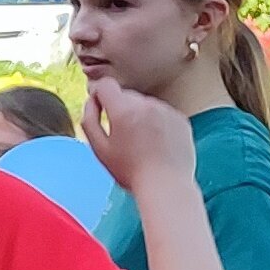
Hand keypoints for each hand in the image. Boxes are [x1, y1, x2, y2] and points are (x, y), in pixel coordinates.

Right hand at [81, 75, 196, 191]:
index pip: (106, 85)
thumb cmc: (130, 171)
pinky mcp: (180, 119)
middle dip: (120, 109)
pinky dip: (156, 124)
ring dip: (139, 116)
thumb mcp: (99, 149)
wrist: (166, 184)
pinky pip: (162, 114)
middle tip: (121, 136)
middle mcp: (147, 104)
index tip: (99, 108)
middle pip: (126, 96)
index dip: (98, 94)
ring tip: (141, 143)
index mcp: (124, 111)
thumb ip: (89, 120)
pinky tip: (155, 144)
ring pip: (144, 105)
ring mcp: (166, 111)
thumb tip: (91, 101)